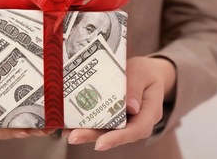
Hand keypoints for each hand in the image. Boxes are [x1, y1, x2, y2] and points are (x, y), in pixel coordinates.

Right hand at [0, 57, 54, 139]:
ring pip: (7, 130)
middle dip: (23, 131)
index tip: (24, 129)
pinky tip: (39, 120)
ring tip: (46, 126)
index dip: (6, 130)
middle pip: (1, 132)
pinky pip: (9, 123)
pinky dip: (24, 122)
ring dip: (27, 129)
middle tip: (43, 128)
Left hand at [61, 56, 176, 150]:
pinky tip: (69, 123)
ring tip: (67, 133)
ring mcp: (123, 122)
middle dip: (93, 136)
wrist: (146, 74)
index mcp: (149, 114)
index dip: (118, 138)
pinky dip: (84, 123)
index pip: (136, 130)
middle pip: (115, 133)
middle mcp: (135, 123)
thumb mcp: (143, 73)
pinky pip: (99, 122)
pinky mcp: (111, 118)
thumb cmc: (145, 73)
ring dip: (85, 132)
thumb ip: (136, 87)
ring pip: (104, 130)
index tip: (101, 143)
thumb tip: (130, 107)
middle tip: (73, 137)